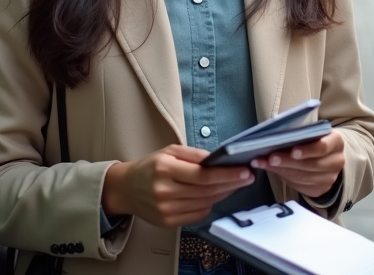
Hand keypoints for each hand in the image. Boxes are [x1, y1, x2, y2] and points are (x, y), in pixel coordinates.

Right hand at [101, 145, 253, 228]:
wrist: (126, 189)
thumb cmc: (149, 167)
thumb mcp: (170, 151)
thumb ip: (194, 154)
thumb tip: (218, 159)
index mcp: (165, 169)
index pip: (203, 175)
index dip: (227, 175)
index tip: (244, 171)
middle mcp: (164, 191)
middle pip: (207, 191)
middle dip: (231, 184)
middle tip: (246, 177)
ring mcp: (166, 210)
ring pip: (205, 203)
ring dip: (223, 194)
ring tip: (234, 184)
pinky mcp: (168, 222)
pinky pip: (198, 215)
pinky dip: (210, 205)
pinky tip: (215, 195)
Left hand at [252, 130, 344, 199]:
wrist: (327, 158)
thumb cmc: (314, 140)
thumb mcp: (312, 132)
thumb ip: (299, 134)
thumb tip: (273, 136)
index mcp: (336, 142)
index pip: (323, 147)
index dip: (307, 150)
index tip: (292, 151)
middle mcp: (336, 161)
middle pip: (311, 164)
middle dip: (288, 161)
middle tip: (270, 158)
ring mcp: (330, 178)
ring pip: (303, 177)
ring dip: (281, 170)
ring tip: (264, 163)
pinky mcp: (319, 189)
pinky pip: (299, 186)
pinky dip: (283, 178)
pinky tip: (271, 170)